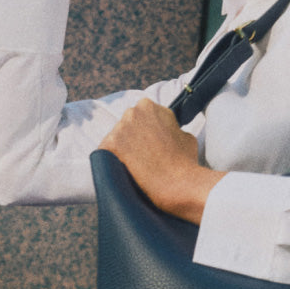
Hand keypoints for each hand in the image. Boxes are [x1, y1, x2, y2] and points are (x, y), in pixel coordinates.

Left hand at [99, 100, 224, 223]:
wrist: (178, 182)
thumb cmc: (185, 161)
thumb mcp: (185, 134)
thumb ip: (172, 128)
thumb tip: (169, 132)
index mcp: (149, 106)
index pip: (140, 116)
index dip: (144, 131)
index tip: (147, 144)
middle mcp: (132, 112)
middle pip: (125, 125)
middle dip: (131, 138)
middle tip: (140, 156)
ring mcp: (120, 128)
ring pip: (114, 139)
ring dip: (121, 150)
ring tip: (134, 167)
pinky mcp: (110, 145)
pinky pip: (103, 153)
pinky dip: (110, 162)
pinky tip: (121, 172)